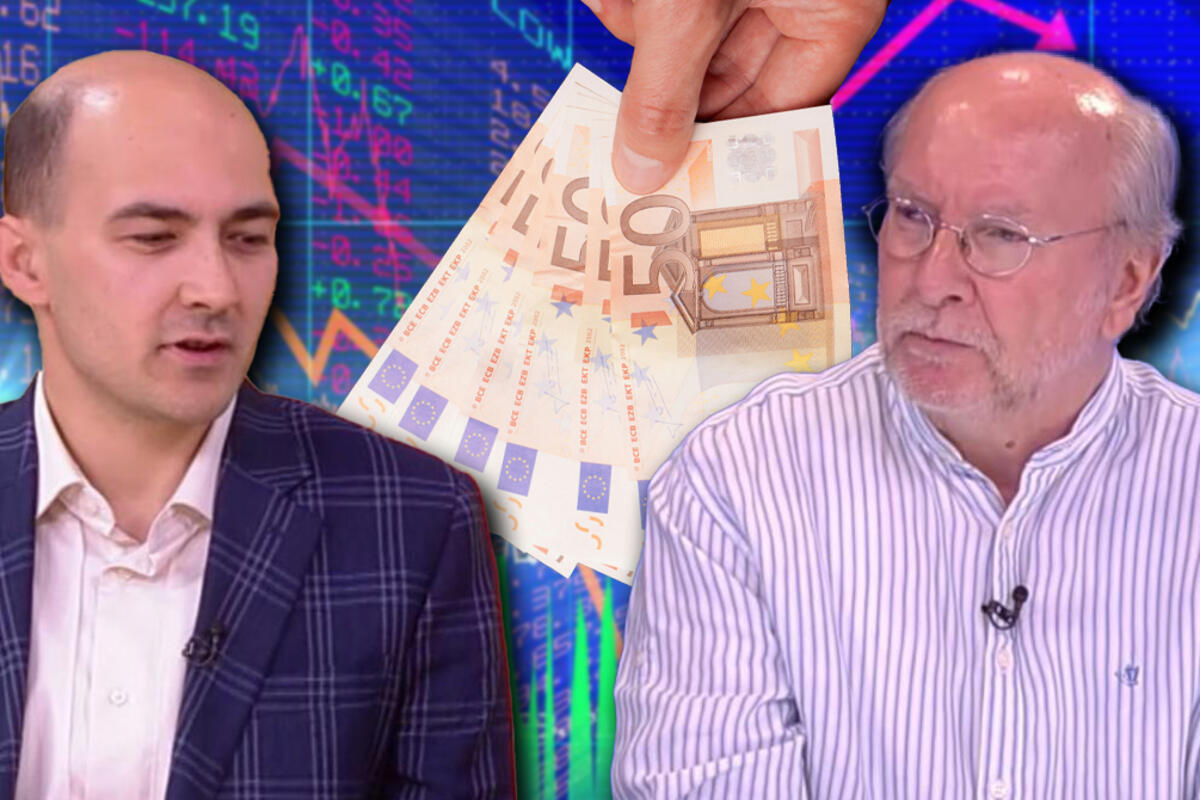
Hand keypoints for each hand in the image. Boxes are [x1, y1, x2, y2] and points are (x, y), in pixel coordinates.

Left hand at [582, 0, 886, 192]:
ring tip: (631, 3)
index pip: (782, 111)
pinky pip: (654, 4)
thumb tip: (641, 175)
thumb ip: (664, 94)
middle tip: (620, 146)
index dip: (728, 154)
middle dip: (664, 89)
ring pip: (678, 36)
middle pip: (722, 80)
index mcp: (831, 11)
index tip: (680, 194)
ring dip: (636, 24)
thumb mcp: (689, 8)